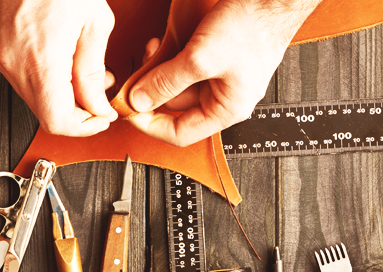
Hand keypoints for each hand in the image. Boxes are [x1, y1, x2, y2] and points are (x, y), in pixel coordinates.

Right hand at [0, 0, 117, 135]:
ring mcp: (0, 57)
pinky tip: (66, 65)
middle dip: (78, 113)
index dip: (84, 128)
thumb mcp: (95, 22)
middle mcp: (13, 63)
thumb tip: (97, 105)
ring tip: (88, 77)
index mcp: (41, 60)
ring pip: (35, 100)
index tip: (102, 119)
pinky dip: (48, 83)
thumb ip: (94, 72)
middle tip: (101, 100)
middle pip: (46, 114)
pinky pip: (24, 80)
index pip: (58, 122)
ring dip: (63, 98)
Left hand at [128, 0, 320, 146]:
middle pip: (174, 108)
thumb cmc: (251, 27)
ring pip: (177, 86)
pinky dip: (168, 60)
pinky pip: (184, 68)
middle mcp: (223, 98)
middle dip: (151, 92)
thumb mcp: (200, 59)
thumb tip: (139, 101)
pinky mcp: (215, 60)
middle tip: (132, 79)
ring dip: (157, 73)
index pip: (180, 133)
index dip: (150, 125)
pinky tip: (160, 46)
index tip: (130, 111)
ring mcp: (220, 79)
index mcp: (226, 110)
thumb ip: (166, 83)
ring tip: (149, 54)